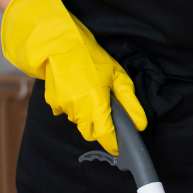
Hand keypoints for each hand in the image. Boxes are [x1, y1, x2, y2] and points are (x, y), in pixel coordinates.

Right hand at [0, 0, 145, 153]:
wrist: (58, 44)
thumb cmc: (90, 57)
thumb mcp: (118, 77)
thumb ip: (130, 103)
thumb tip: (140, 124)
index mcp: (94, 104)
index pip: (104, 135)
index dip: (113, 144)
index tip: (120, 148)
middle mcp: (76, 109)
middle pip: (91, 132)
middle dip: (101, 130)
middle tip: (111, 118)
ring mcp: (62, 107)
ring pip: (79, 122)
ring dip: (88, 116)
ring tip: (94, 96)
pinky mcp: (52, 102)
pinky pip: (67, 112)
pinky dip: (75, 107)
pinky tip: (80, 92)